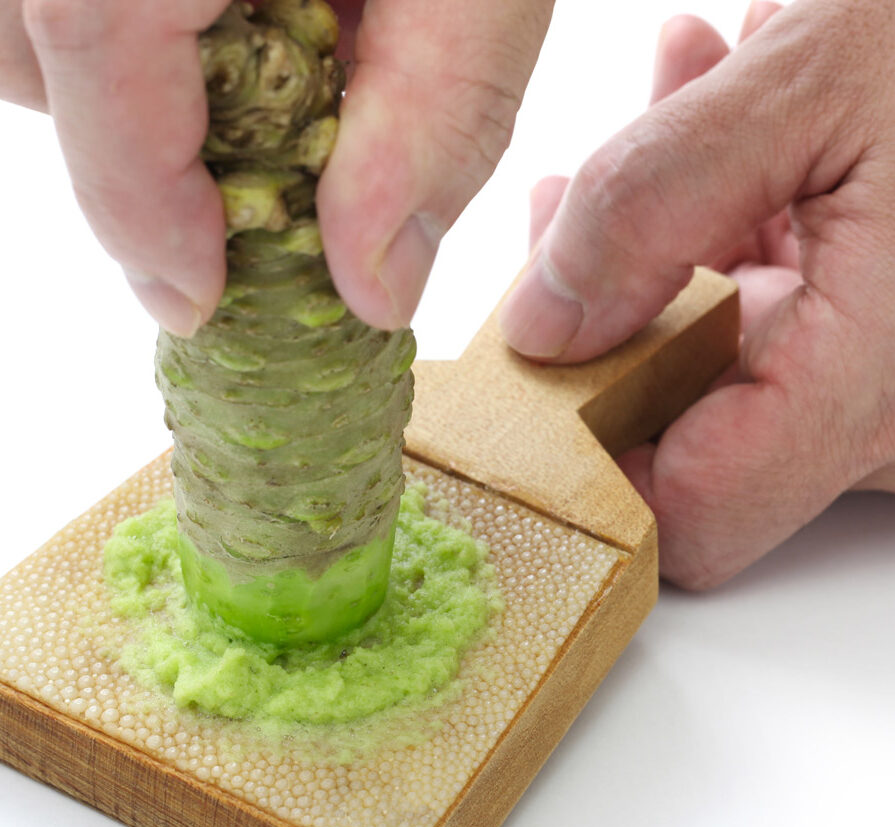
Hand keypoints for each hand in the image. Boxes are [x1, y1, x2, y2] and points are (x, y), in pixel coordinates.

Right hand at [4, 0, 551, 334]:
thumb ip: (428, 136)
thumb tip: (372, 289)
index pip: (95, 84)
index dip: (149, 229)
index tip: (201, 302)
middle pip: (40, 62)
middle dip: (141, 151)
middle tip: (253, 169)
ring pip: (32, 17)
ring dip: (125, 76)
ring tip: (248, 62)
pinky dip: (129, 12)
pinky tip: (228, 2)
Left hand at [501, 0, 894, 588]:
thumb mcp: (804, 76)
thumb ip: (647, 207)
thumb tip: (542, 328)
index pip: (691, 517)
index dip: (591, 469)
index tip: (539, 383)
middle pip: (706, 445)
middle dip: (626, 324)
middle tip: (585, 208)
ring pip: (755, 399)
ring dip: (690, 279)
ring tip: (681, 146)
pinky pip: (814, 373)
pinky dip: (760, 285)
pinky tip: (751, 186)